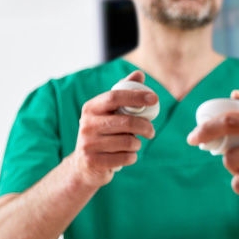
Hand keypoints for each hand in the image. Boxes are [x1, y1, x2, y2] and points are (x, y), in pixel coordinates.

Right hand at [72, 71, 155, 186]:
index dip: (136, 96)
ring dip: (137, 144)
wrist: (84, 165)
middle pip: (126, 121)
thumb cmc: (102, 133)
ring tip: (133, 144)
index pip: (115, 96)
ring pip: (127, 142)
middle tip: (151, 131)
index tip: (154, 99)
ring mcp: (88, 144)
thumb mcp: (109, 112)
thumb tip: (139, 74)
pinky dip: (132, 157)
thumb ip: (123, 93)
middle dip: (145, 126)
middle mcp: (86, 124)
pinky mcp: (94, 161)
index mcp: (91, 108)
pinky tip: (126, 156)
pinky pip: (125, 158)